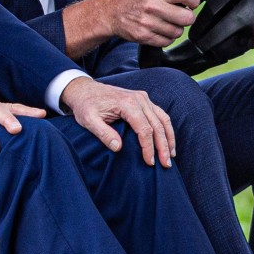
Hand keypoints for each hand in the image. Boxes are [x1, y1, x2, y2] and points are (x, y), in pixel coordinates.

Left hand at [59, 78, 174, 166]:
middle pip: (157, 125)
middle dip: (163, 146)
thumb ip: (103, 133)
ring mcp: (142, 98)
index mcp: (127, 103)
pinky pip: (160, 114)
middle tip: (166, 164)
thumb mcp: (88, 120)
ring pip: (163, 119)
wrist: (83, 89)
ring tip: (170, 155)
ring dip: (169, 138)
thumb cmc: (85, 105)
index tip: (149, 162)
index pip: (144, 129)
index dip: (149, 147)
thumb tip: (118, 148)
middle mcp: (139, 99)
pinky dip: (165, 128)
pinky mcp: (143, 99)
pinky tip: (167, 141)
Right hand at [108, 0, 199, 46]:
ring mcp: (147, 22)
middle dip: (186, 17)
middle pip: (187, 18)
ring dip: (175, 28)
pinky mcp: (144, 36)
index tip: (191, 2)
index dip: (194, 0)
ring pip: (178, 32)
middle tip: (179, 14)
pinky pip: (167, 41)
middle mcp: (151, 5)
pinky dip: (166, 37)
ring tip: (166, 22)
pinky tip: (159, 29)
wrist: (110, 13)